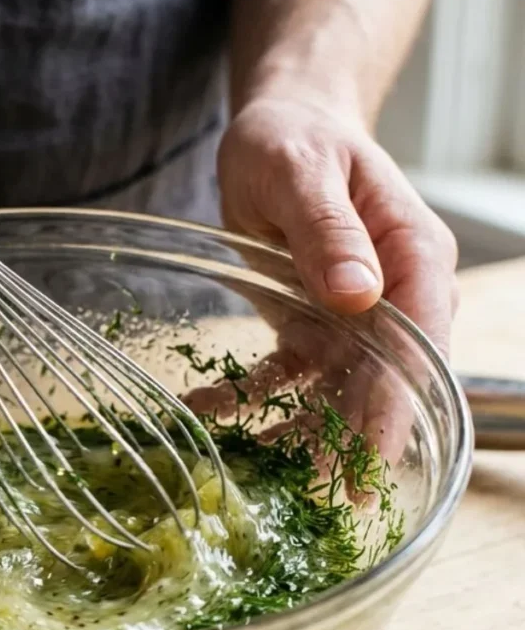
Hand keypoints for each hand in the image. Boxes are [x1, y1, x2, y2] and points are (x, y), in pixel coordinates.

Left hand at [212, 95, 458, 467]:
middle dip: (354, 439)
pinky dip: (252, 395)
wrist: (275, 132)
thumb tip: (359, 294)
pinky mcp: (308, 322)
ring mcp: (350, 314)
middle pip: (383, 378)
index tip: (371, 458)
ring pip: (336, 387)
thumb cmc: (297, 140)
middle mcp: (390, 294)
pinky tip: (211, 411)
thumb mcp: (304, 174)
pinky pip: (285, 371)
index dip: (396, 403)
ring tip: (261, 473)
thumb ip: (330, 231)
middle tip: (321, 497)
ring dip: (301, 430)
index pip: (418, 339)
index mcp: (412, 256)